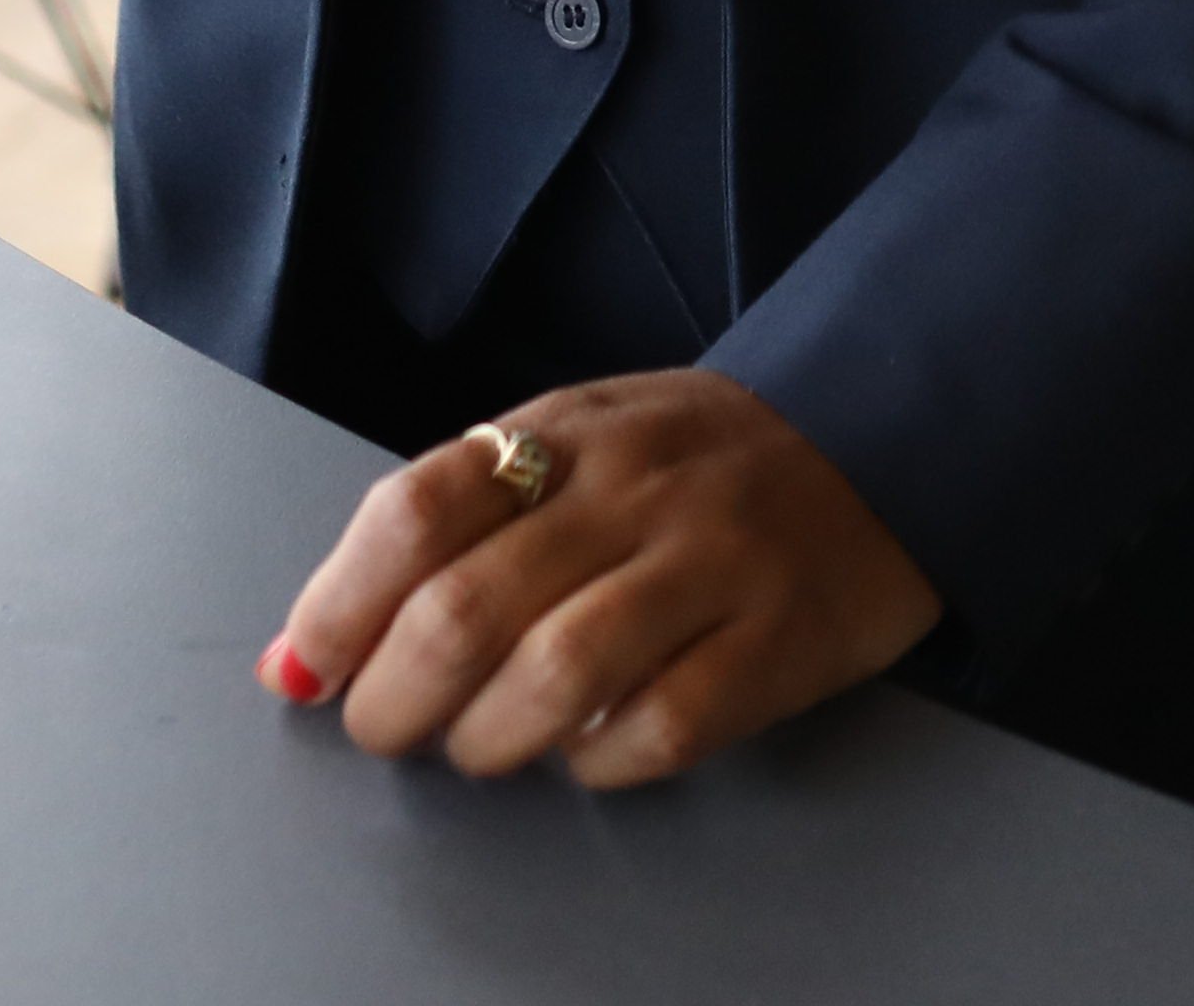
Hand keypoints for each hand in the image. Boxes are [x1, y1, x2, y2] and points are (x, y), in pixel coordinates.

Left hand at [261, 370, 943, 789]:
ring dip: (487, 739)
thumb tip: (305, 649)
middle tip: (389, 729)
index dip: (339, 605)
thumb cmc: (700, 460)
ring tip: (482, 746)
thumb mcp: (581, 443)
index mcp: (567, 433)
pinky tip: (586, 750)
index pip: (418, 510)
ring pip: (555, 674)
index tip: (307, 671)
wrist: (888, 433)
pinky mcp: (779, 641)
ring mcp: (713, 564)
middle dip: (395, 699)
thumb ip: (457, 525)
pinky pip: (660, 727)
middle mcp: (634, 490)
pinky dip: (596, 761)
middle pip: (467, 609)